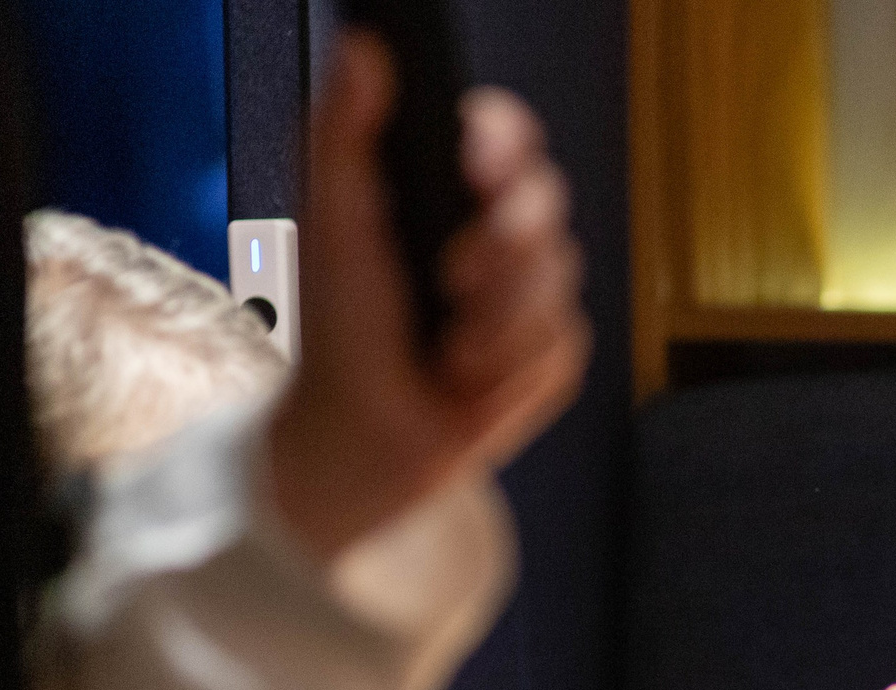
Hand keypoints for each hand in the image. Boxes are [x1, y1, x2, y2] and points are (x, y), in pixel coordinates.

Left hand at [266, 31, 589, 563]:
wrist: (363, 436)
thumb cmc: (341, 330)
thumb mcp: (334, 220)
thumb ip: (346, 130)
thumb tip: (362, 46)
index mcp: (452, 189)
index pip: (508, 134)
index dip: (505, 144)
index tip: (476, 169)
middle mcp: (501, 236)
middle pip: (547, 203)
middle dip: (501, 248)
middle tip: (451, 280)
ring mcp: (534, 298)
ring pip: (558, 282)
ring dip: (494, 323)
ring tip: (447, 350)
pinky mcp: (554, 357)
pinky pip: (560, 345)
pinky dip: (507, 370)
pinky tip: (468, 381)